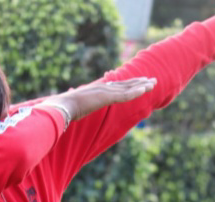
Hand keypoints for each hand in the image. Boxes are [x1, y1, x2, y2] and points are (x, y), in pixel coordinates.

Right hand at [41, 77, 156, 121]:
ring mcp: (105, 91)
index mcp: (95, 89)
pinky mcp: (106, 97)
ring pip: (128, 87)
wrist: (61, 106)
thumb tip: (65, 106)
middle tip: (151, 80)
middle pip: (124, 84)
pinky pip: (125, 95)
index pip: (114, 85)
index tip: (136, 82)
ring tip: (153, 83)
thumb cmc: (63, 108)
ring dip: (142, 85)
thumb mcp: (71, 106)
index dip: (127, 84)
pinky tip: (145, 90)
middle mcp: (102, 87)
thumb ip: (73, 105)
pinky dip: (136, 92)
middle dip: (139, 82)